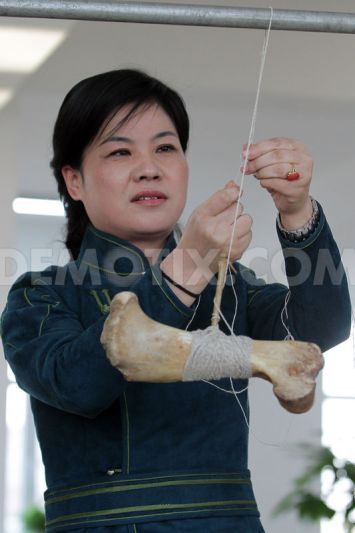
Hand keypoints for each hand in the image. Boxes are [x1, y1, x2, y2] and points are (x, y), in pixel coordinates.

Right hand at [160, 181, 252, 301]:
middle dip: (234, 211)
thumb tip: (234, 185)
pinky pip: (250, 234)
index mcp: (203, 218)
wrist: (192, 263)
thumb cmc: (195, 238)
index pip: (225, 196)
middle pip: (238, 207)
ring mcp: (228, 242)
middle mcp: (216, 230)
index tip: (235, 191)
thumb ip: (218, 199)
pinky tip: (231, 239)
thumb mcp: (200, 214)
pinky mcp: (237, 251)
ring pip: (247, 220)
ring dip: (241, 222)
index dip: (233, 191)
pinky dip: (243, 235)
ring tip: (228, 229)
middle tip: (223, 219)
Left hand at [242, 137, 313, 228]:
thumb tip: (246, 148)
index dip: (259, 148)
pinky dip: (266, 182)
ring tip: (257, 175)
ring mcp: (303, 173)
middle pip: (277, 155)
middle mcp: (304, 158)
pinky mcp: (298, 188)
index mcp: (298, 147)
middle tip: (247, 167)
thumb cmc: (283, 180)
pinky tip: (263, 183)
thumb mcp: (272, 162)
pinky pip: (276, 183)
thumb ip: (260, 153)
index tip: (246, 153)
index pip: (277, 142)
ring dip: (262, 172)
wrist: (294, 200)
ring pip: (277, 169)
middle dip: (258, 161)